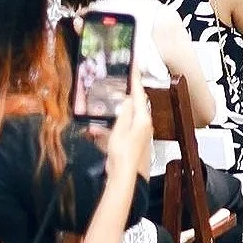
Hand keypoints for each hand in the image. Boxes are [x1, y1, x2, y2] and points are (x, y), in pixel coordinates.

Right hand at [102, 84, 154, 201]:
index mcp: (142, 119)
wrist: (124, 179)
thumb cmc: (122, 155)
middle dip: (126, 94)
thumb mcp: (119, 130)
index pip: (139, 93)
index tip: (134, 64)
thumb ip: (124, 112)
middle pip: (135, 104)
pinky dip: (112, 128)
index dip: (135, 77)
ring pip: (127, 117)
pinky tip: (98, 131)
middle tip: (120, 81)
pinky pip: (122, 129)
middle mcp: (144, 125)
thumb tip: (128, 98)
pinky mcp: (132, 143)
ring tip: (105, 107)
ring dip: (116, 113)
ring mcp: (139, 134)